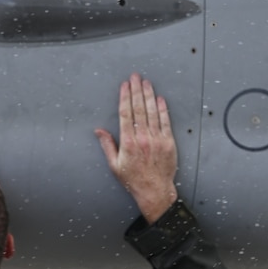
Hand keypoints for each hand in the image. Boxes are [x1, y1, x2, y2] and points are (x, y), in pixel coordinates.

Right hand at [94, 74, 177, 223]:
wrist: (154, 191)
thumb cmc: (133, 180)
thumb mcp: (114, 165)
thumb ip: (107, 145)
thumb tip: (99, 130)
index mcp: (127, 143)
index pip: (125, 114)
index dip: (125, 97)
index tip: (124, 85)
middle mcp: (142, 138)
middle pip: (139, 109)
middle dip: (136, 90)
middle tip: (135, 76)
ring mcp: (157, 139)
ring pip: (152, 112)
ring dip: (149, 95)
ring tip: (146, 82)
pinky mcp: (168, 142)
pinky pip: (165, 122)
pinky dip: (162, 109)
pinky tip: (159, 99)